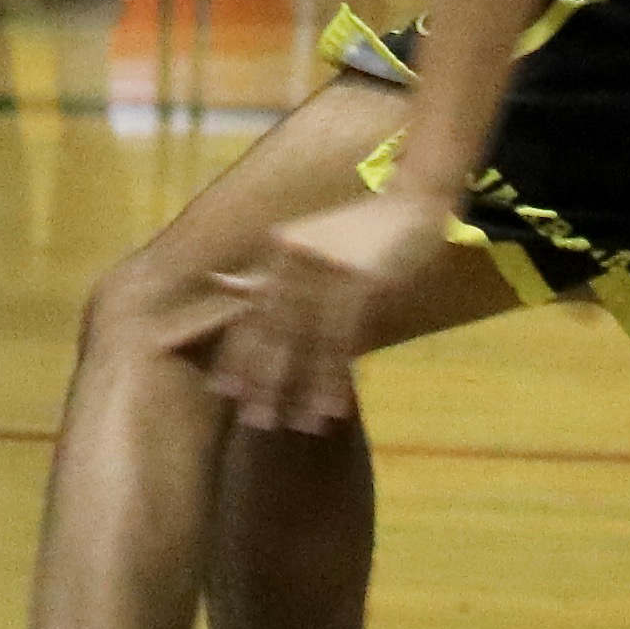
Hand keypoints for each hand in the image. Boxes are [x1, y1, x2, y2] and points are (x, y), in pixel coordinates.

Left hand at [204, 183, 454, 436]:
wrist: (410, 203)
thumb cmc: (355, 230)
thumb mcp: (305, 245)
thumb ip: (264, 272)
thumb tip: (219, 283)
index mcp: (278, 252)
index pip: (252, 312)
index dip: (238, 353)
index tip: (223, 392)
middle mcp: (294, 258)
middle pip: (274, 330)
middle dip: (264, 379)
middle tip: (256, 421)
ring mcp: (327, 268)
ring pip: (308, 341)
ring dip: (302, 387)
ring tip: (297, 425)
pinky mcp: (360, 280)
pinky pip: (343, 339)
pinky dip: (335, 376)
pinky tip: (333, 406)